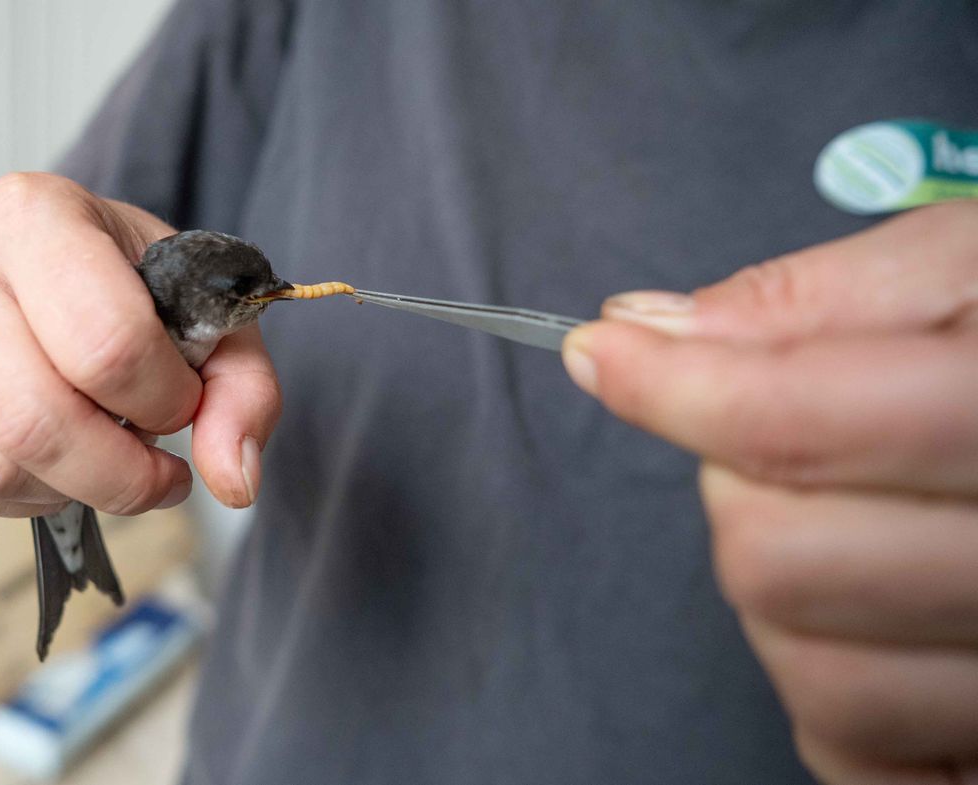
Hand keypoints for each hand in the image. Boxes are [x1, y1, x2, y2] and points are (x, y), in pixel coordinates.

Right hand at [0, 173, 280, 516]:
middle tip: (161, 464)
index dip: (163, 398)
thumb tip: (235, 482)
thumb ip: (243, 391)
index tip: (184, 398)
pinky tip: (68, 462)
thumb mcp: (211, 312)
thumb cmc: (137, 280)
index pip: (104, 341)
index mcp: (34, 214)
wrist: (63, 259)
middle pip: (34, 418)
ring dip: (77, 488)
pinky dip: (34, 496)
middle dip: (120, 471)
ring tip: (115, 457)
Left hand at [562, 201, 977, 783]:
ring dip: (784, 592)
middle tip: (789, 441)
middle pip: (772, 559)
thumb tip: (653, 327)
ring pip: (803, 670)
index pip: (796, 422)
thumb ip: (822, 299)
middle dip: (739, 489)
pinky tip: (874, 620)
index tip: (602, 353)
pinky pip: (853, 755)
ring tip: (854, 525)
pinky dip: (832, 689)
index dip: (671, 387)